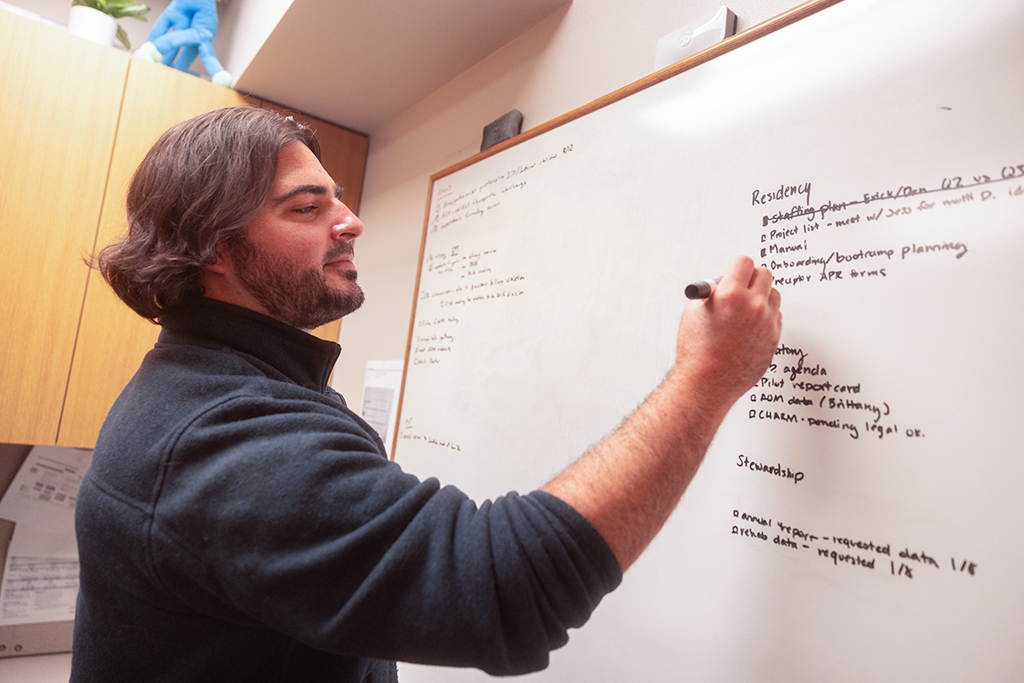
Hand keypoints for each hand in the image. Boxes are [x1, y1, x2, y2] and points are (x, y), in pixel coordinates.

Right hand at [671, 256, 781, 411]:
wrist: (708, 382)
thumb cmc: (697, 350)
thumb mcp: (694, 311)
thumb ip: (713, 292)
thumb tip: (724, 284)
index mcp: (731, 295)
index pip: (744, 262)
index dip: (736, 267)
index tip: (734, 272)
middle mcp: (753, 306)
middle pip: (764, 274)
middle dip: (751, 278)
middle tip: (740, 288)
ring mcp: (766, 322)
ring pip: (774, 295)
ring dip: (761, 296)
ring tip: (744, 310)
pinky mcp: (774, 337)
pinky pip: (776, 316)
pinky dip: (765, 317)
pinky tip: (749, 327)